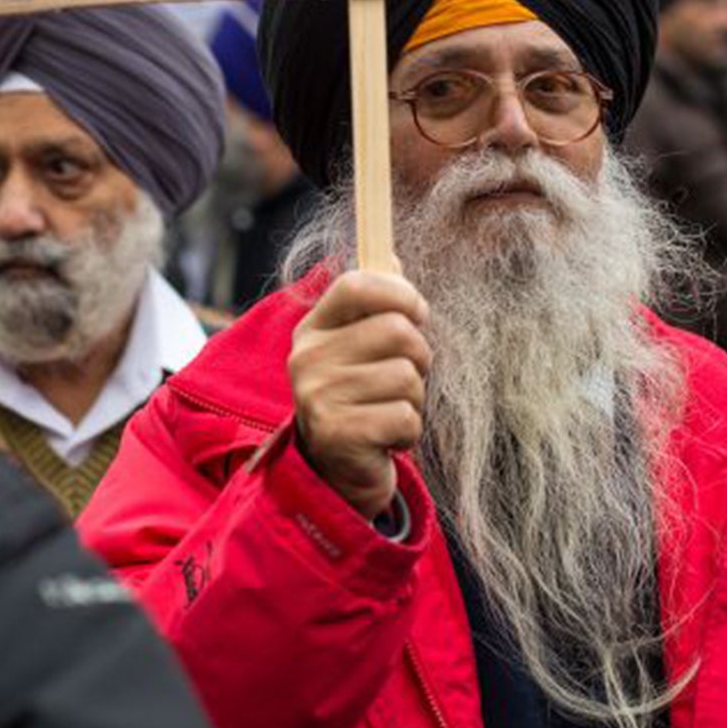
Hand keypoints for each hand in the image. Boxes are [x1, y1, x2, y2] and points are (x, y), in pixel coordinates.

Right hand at [288, 270, 432, 519]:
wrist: (336, 472)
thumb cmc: (360, 399)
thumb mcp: (359, 348)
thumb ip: (374, 304)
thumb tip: (391, 254)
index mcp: (313, 329)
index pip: (357, 283)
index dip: (400, 293)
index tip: (417, 313)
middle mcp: (307, 358)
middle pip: (397, 330)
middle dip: (419, 357)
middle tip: (403, 379)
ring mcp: (319, 396)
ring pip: (406, 377)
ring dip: (413, 399)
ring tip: (389, 411)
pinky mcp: (338, 434)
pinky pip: (405, 417)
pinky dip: (408, 431)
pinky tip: (386, 439)